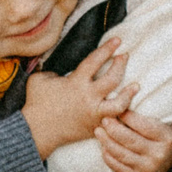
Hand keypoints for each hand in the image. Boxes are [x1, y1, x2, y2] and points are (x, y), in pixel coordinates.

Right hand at [23, 38, 132, 156]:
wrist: (36, 132)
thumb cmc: (36, 104)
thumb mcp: (39, 80)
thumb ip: (52, 72)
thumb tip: (60, 73)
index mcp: (76, 83)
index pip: (95, 60)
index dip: (107, 48)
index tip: (118, 40)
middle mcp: (88, 98)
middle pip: (113, 79)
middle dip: (121, 65)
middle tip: (123, 57)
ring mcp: (93, 114)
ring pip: (120, 104)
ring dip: (129, 94)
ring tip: (135, 86)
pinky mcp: (94, 128)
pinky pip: (113, 122)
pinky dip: (120, 116)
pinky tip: (126, 109)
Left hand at [95, 107, 171, 171]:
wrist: (169, 161)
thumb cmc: (168, 132)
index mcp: (167, 138)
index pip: (144, 126)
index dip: (128, 117)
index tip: (118, 108)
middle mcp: (159, 155)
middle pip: (130, 140)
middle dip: (113, 129)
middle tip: (103, 119)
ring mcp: (148, 168)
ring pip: (121, 154)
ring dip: (106, 142)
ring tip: (98, 131)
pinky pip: (119, 167)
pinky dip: (108, 157)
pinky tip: (103, 146)